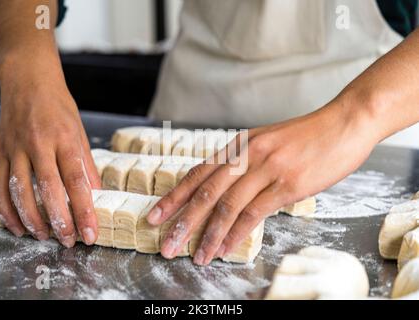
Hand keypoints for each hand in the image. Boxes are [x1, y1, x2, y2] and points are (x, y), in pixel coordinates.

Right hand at [0, 63, 100, 246]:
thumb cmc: (59, 106)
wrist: (28, 80)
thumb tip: (96, 194)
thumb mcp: (80, 132)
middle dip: (60, 220)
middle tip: (69, 241)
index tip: (91, 232)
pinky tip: (16, 225)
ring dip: (31, 219)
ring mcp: (15, 148)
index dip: (84, 210)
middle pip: (48, 190)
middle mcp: (38, 144)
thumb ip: (86, 165)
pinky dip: (5, 209)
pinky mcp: (0, 152)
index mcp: (64, 138)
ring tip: (44, 236)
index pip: (76, 180)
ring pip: (19, 191)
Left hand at [147, 100, 379, 264]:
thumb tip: (226, 187)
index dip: (174, 197)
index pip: (197, 173)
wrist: (344, 122)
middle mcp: (246, 155)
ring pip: (227, 206)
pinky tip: (225, 248)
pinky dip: (236, 233)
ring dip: (208, 234)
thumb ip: (245, 161)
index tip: (155, 215)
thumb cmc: (306, 135)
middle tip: (166, 244)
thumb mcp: (267, 141)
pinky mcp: (287, 184)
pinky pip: (254, 213)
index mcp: (238, 145)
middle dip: (182, 221)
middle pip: (205, 193)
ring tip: (196, 256)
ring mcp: (266, 169)